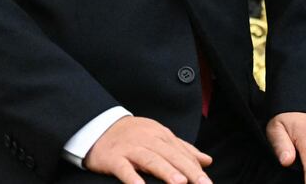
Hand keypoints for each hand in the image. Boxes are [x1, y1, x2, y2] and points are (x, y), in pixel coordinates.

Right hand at [83, 116, 212, 183]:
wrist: (98, 127)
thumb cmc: (134, 135)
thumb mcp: (160, 137)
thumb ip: (183, 149)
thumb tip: (207, 160)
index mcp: (161, 135)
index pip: (182, 153)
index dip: (195, 168)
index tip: (207, 183)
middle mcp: (148, 140)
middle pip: (171, 155)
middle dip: (188, 170)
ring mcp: (130, 148)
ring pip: (151, 159)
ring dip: (166, 171)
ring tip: (180, 183)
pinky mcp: (113, 157)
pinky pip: (123, 168)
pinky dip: (132, 178)